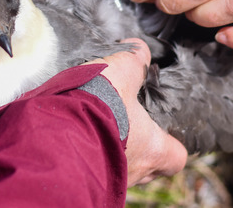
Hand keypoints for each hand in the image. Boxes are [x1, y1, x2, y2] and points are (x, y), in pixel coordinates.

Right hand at [86, 39, 187, 185]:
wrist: (56, 134)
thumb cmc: (97, 107)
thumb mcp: (120, 72)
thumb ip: (134, 61)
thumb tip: (140, 51)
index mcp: (152, 149)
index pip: (176, 158)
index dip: (171, 144)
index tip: (161, 132)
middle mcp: (134, 172)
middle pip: (146, 168)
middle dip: (137, 150)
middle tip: (124, 128)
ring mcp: (109, 181)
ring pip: (118, 171)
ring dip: (110, 153)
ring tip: (95, 130)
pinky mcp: (82, 181)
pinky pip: (92, 172)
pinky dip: (87, 158)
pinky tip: (76, 139)